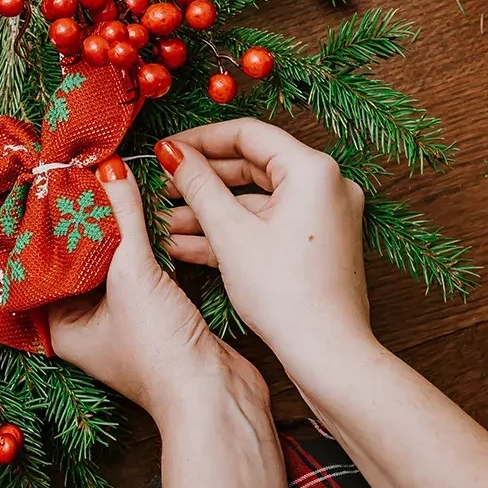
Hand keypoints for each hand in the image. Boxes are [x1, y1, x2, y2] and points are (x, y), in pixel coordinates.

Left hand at [48, 156, 267, 426]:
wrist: (217, 397)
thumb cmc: (160, 353)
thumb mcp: (132, 274)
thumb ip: (121, 216)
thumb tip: (109, 166)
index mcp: (60, 323)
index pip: (42, 262)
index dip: (48, 222)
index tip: (54, 181)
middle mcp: (85, 322)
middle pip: (78, 257)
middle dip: (84, 218)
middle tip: (84, 172)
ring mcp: (122, 318)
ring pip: (112, 259)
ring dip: (118, 226)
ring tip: (113, 181)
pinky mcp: (156, 313)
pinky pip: (142, 267)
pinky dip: (144, 242)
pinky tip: (147, 211)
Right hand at [155, 119, 373, 377]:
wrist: (328, 354)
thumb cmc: (285, 295)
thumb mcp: (230, 233)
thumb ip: (198, 184)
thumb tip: (172, 153)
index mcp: (313, 170)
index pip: (247, 133)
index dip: (199, 139)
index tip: (163, 149)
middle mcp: (326, 184)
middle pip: (252, 164)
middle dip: (201, 179)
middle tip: (160, 184)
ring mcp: (324, 214)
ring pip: (256, 198)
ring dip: (210, 209)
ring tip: (163, 219)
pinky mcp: (316, 241)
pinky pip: (268, 222)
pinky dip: (233, 229)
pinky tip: (187, 243)